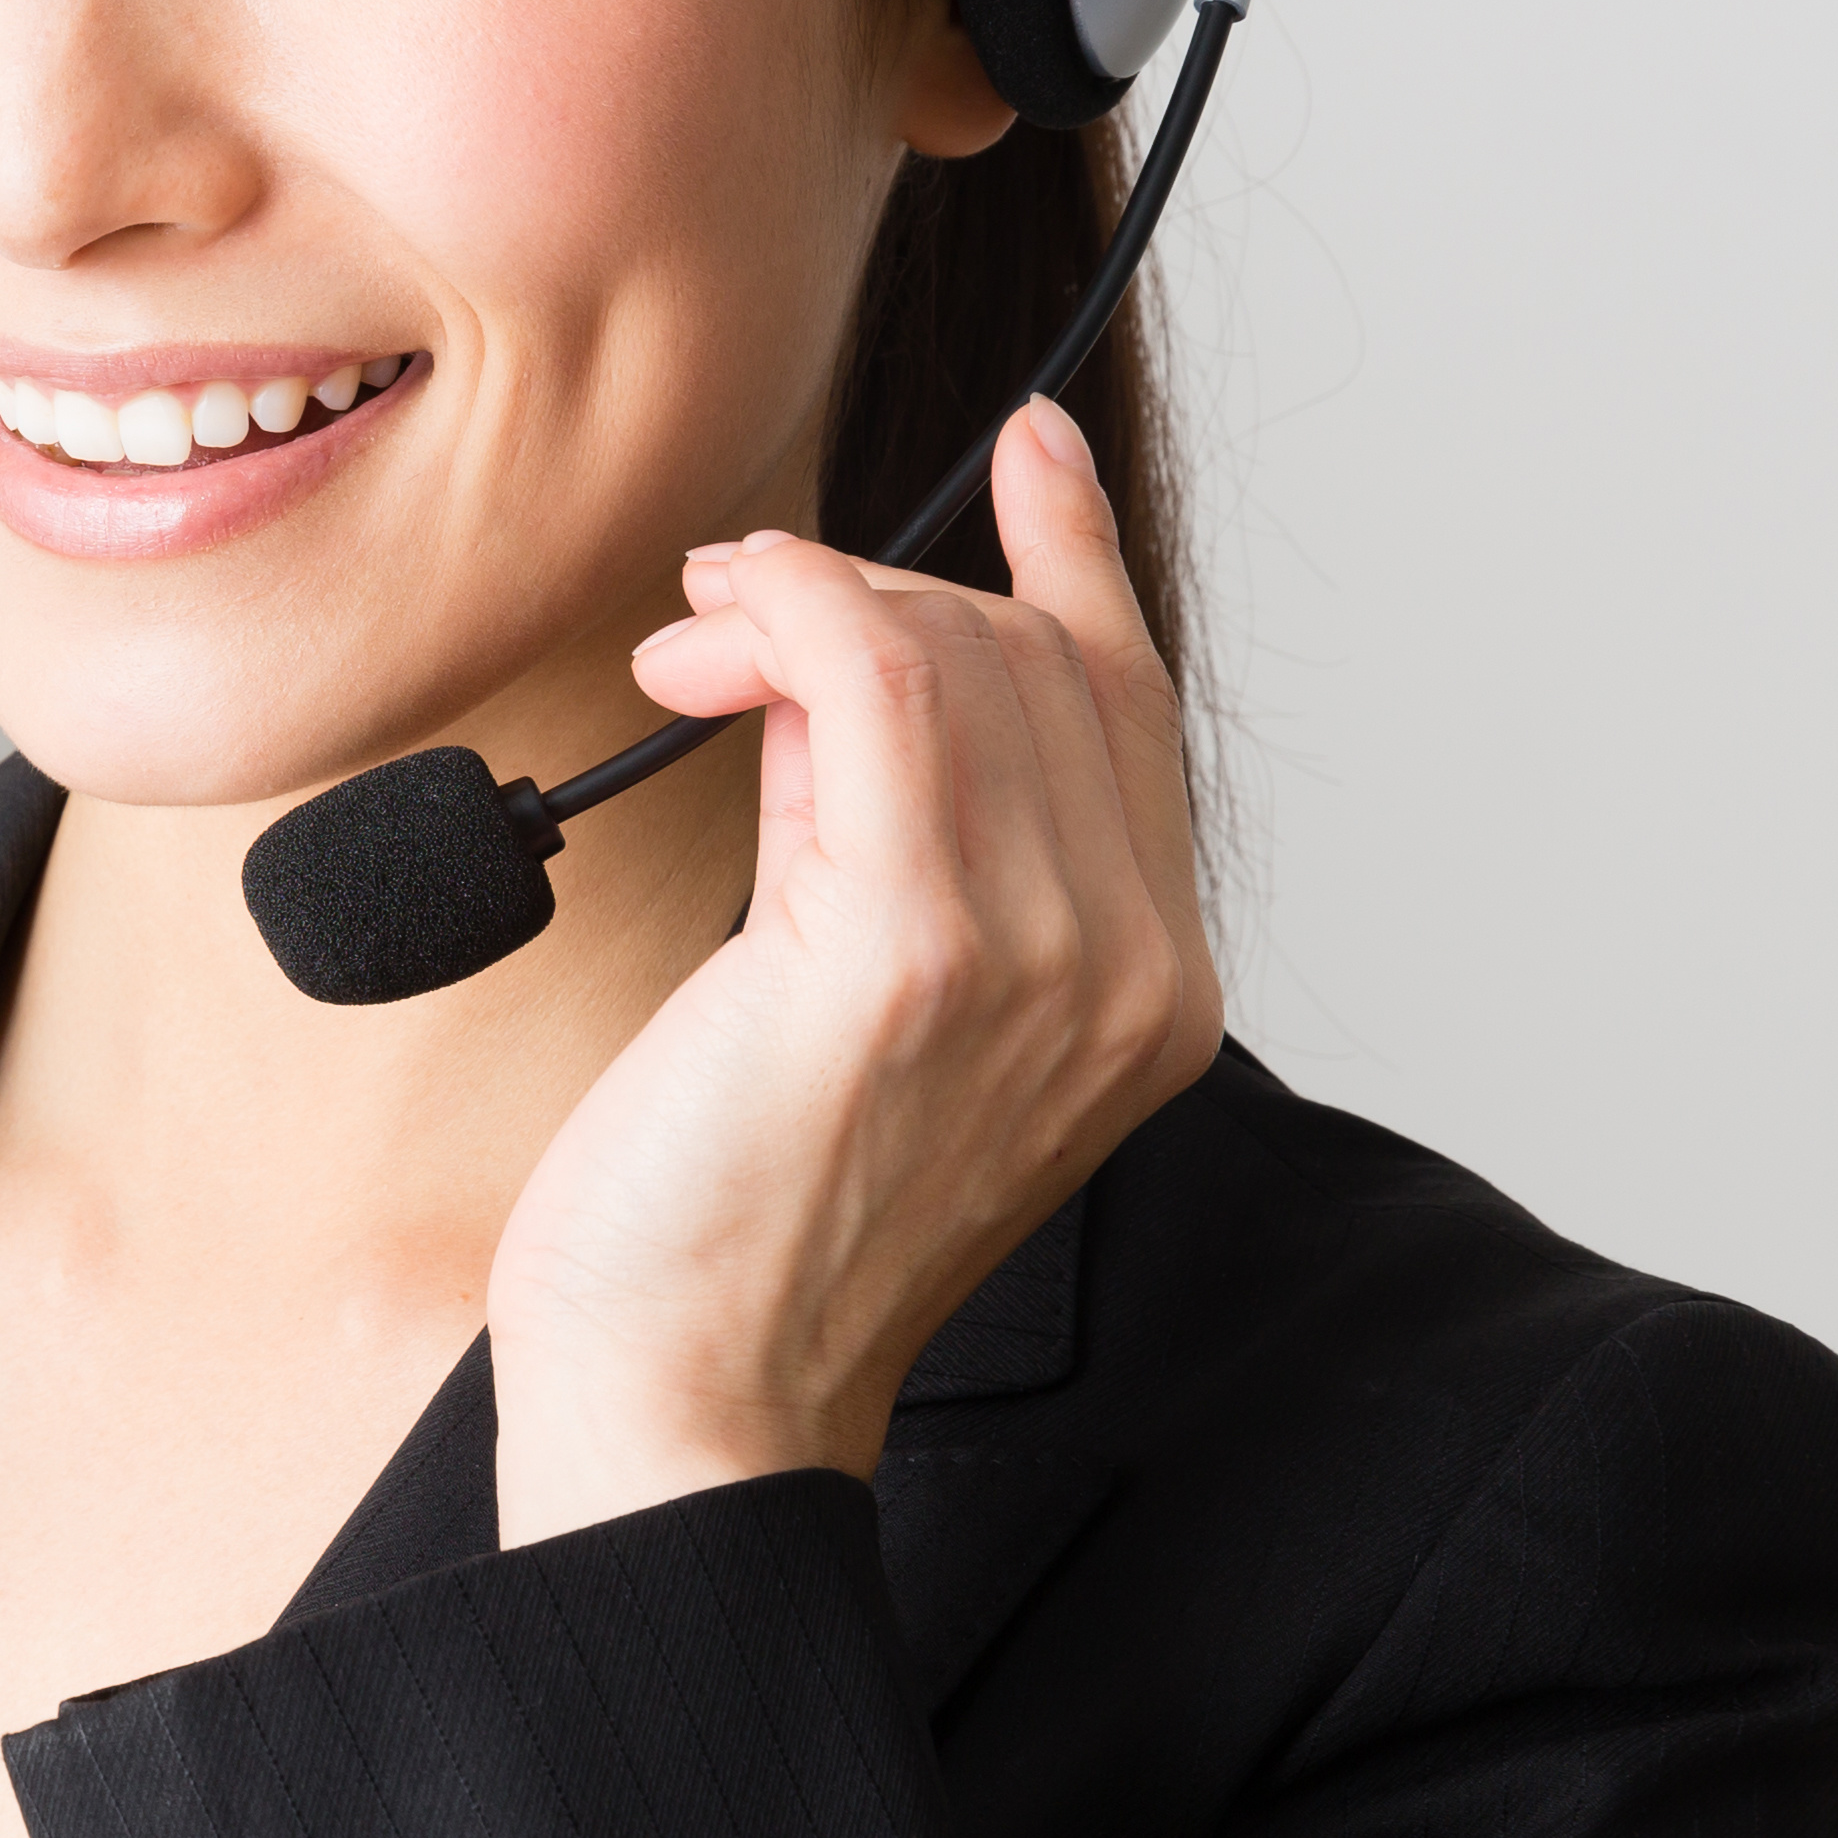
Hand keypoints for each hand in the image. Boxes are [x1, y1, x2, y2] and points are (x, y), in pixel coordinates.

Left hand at [485, 396, 1220, 1546]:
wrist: (692, 1388)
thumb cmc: (739, 1214)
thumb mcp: (862, 989)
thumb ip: (894, 834)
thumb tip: (828, 664)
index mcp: (1148, 991)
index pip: (1132, 711)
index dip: (1072, 558)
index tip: (1026, 449)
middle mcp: (1135, 971)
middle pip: (1033, 661)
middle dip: (860, 606)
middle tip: (717, 629)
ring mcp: (1045, 959)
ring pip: (946, 652)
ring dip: (790, 606)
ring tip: (689, 650)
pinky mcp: (916, 946)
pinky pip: (866, 678)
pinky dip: (775, 619)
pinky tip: (696, 655)